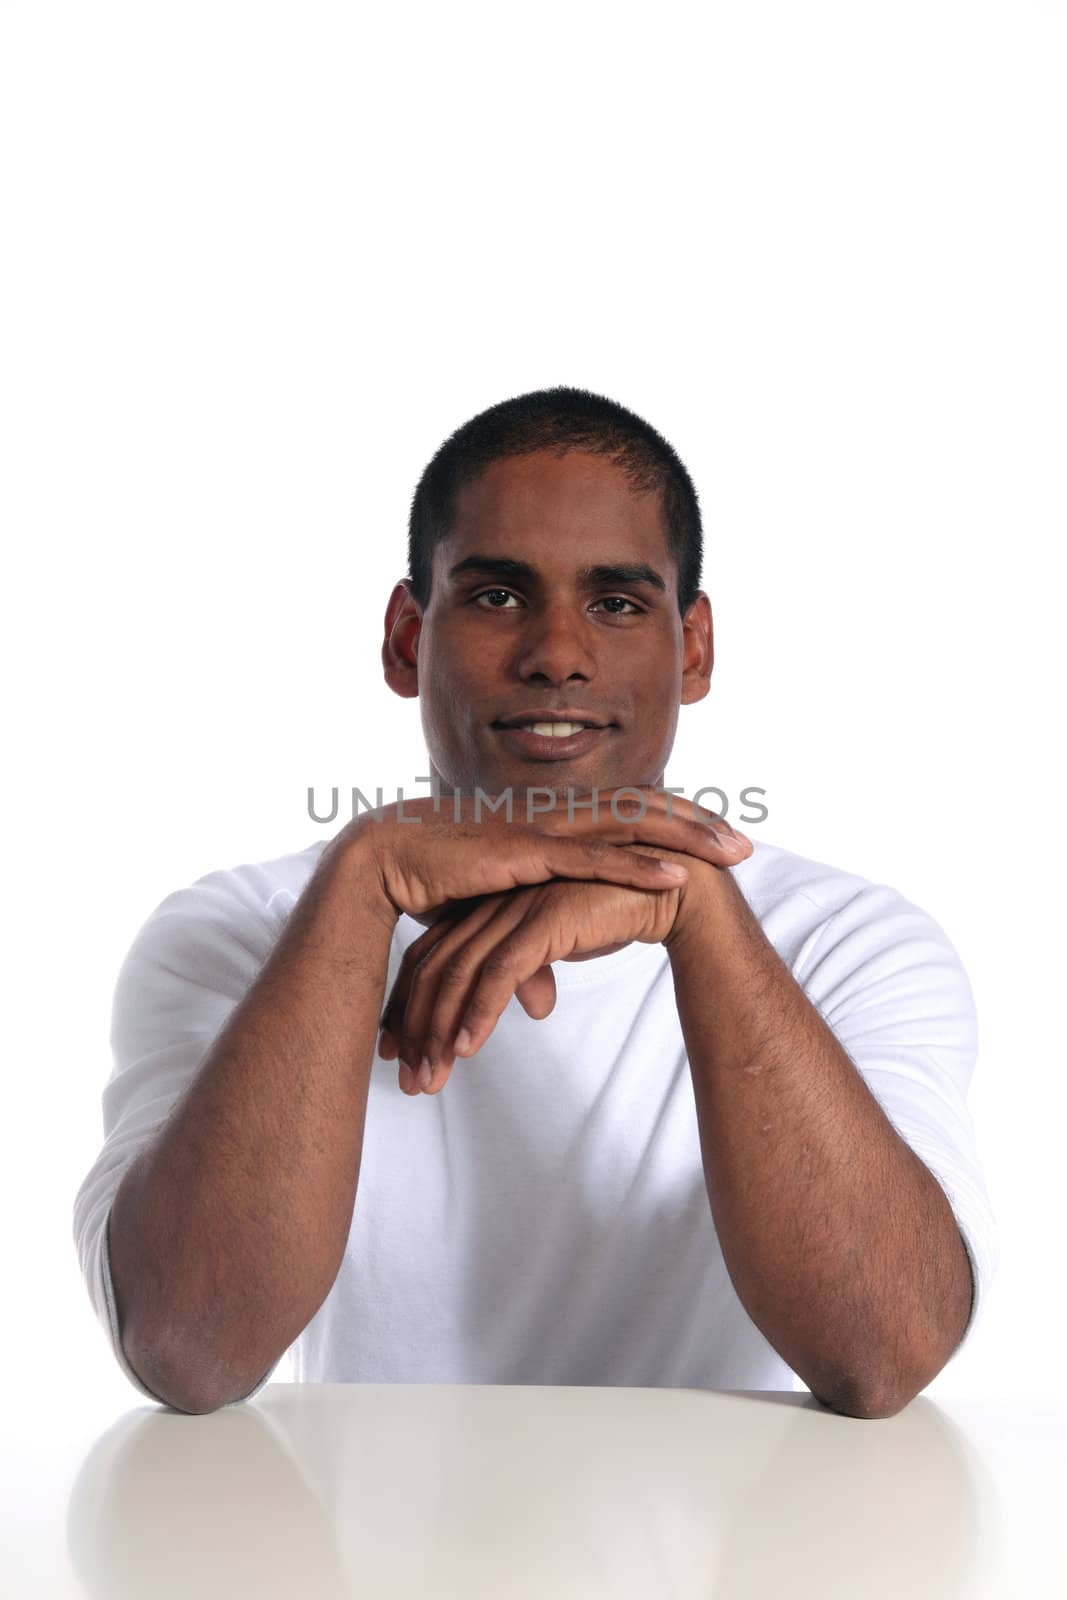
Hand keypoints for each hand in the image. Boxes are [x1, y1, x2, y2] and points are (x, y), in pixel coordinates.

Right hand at [343, 786, 750, 927]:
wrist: (380, 861)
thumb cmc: (431, 886)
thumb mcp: (491, 924)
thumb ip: (526, 958)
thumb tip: (545, 1004)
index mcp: (549, 823)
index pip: (624, 816)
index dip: (671, 824)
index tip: (714, 839)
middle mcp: (551, 817)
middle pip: (641, 812)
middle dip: (696, 826)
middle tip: (744, 844)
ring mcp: (540, 829)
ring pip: (629, 827)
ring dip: (685, 840)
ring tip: (733, 853)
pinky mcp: (523, 851)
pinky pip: (592, 860)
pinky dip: (638, 869)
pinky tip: (677, 877)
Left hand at [377, 848, 712, 1094]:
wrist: (673, 887)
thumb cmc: (618, 911)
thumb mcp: (563, 948)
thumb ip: (536, 970)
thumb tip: (531, 1007)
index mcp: (490, 904)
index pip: (431, 959)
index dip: (409, 1008)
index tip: (396, 1053)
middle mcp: (495, 903)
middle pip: (433, 970)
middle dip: (415, 1031)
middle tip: (408, 1082)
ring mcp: (518, 908)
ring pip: (459, 976)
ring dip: (440, 1035)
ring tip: (431, 1081)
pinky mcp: (544, 918)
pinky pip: (499, 973)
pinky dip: (478, 1013)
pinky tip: (466, 1049)